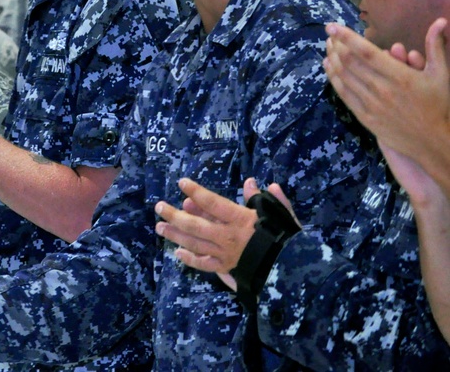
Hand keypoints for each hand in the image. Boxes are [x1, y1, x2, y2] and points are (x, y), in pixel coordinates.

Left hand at [155, 178, 295, 290]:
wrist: (294, 271)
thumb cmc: (288, 240)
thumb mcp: (281, 214)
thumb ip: (267, 198)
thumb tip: (252, 182)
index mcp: (241, 220)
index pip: (213, 203)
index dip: (196, 192)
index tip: (182, 183)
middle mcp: (228, 237)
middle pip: (196, 225)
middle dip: (175, 215)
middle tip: (159, 207)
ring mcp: (225, 254)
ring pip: (195, 244)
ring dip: (175, 235)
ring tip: (159, 227)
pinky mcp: (227, 268)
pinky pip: (205, 265)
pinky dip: (190, 260)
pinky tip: (177, 254)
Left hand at [324, 19, 449, 195]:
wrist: (433, 142)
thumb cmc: (438, 106)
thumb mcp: (441, 74)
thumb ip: (436, 46)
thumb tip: (440, 20)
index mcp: (400, 76)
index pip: (366, 52)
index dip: (346, 37)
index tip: (332, 27)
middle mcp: (382, 90)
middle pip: (350, 62)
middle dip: (336, 46)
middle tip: (330, 35)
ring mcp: (371, 105)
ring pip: (344, 77)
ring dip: (332, 59)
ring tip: (328, 47)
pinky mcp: (365, 117)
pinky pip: (344, 95)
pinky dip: (333, 79)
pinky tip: (328, 67)